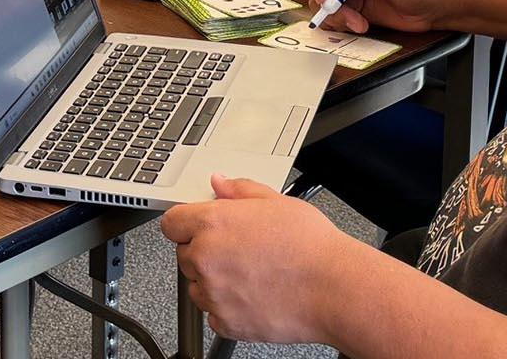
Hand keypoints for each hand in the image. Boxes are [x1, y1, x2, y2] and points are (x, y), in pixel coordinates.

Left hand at [160, 176, 356, 343]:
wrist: (335, 289)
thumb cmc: (312, 246)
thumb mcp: (276, 201)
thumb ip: (239, 190)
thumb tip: (220, 183)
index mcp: (213, 223)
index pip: (172, 222)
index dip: (186, 223)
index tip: (198, 227)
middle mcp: (206, 258)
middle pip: (185, 254)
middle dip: (205, 251)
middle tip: (238, 251)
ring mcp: (213, 293)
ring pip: (197, 286)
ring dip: (213, 280)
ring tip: (250, 274)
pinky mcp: (225, 322)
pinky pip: (212, 313)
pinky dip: (226, 307)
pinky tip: (253, 295)